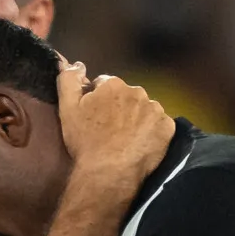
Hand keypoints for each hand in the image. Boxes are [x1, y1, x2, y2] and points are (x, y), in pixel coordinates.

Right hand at [56, 63, 174, 198]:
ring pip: (144, 110)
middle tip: (109, 130)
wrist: (108, 172)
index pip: (104, 85)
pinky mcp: (167, 127)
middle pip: (127, 96)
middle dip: (120, 108)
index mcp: (113, 84)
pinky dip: (152, 133)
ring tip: (125, 140)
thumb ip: (68, 81)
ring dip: (137, 119)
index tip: (94, 118)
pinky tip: (140, 145)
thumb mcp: (67, 109)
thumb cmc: (85, 142)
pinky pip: (159, 126)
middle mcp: (137, 91)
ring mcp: (155, 109)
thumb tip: (72, 63)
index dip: (98, 101)